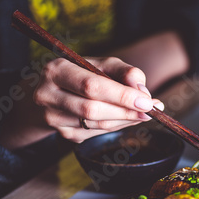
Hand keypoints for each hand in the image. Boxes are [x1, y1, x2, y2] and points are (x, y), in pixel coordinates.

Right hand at [0, 57, 162, 148]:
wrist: (54, 93)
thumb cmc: (83, 74)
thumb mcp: (102, 64)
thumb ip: (124, 72)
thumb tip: (142, 91)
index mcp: (56, 70)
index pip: (91, 86)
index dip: (121, 95)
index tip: (147, 101)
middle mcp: (48, 95)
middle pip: (93, 109)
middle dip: (126, 111)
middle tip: (151, 110)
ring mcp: (53, 118)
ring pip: (97, 125)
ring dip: (125, 120)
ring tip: (144, 113)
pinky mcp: (63, 134)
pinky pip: (97, 133)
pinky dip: (117, 126)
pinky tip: (128, 118)